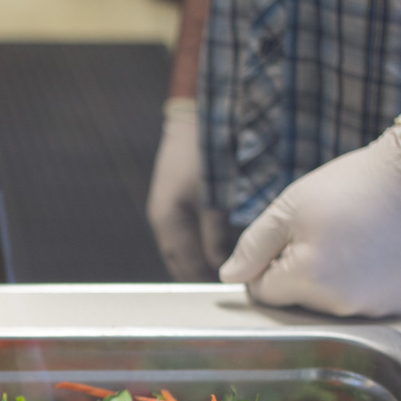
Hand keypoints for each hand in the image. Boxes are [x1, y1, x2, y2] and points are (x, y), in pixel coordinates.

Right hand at [145, 98, 234, 281]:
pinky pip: (188, 234)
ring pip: (184, 250)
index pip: (185, 267)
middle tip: (236, 279)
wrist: (196, 115)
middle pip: (180, 263)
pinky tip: (225, 243)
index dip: (208, 280)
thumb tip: (223, 264)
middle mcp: (164, 220)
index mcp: (167, 220)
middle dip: (204, 274)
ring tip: (233, 264)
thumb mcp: (215, 195)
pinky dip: (204, 243)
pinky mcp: (178, 201)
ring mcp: (169, 210)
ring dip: (204, 259)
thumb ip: (217, 233)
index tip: (235, 285)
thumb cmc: (207, 152)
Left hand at [217, 118, 400, 317]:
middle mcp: (342, 305)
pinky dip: (368, 283)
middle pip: (298, 301)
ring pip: (333, 304)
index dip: (269, 263)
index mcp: (307, 280)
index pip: (263, 292)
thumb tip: (230, 277)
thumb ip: (253, 247)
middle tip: (328, 233)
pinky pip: (368, 303)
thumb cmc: (354, 186)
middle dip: (301, 272)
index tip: (292, 238)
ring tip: (357, 239)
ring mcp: (376, 309)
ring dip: (335, 280)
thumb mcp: (289, 207)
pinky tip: (380, 252)